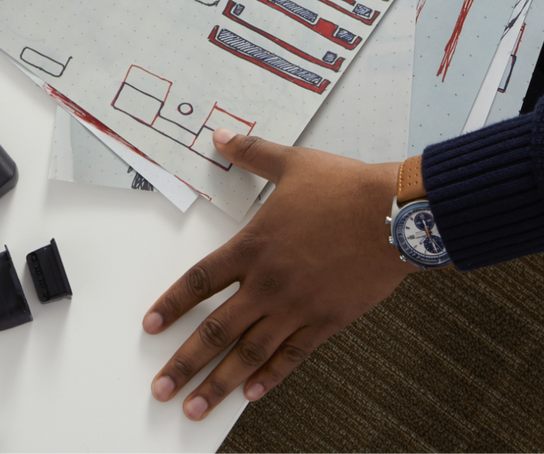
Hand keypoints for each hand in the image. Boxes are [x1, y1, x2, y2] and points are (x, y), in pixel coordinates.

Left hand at [143, 132, 412, 418]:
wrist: (392, 215)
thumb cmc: (343, 188)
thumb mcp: (291, 162)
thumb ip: (251, 152)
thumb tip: (220, 136)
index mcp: (254, 245)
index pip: (200, 282)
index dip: (171, 306)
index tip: (150, 328)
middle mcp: (268, 283)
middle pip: (216, 330)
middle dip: (185, 363)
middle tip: (161, 389)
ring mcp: (297, 307)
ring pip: (249, 354)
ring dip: (219, 384)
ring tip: (195, 407)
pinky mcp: (325, 322)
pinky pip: (291, 358)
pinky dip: (269, 379)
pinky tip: (251, 395)